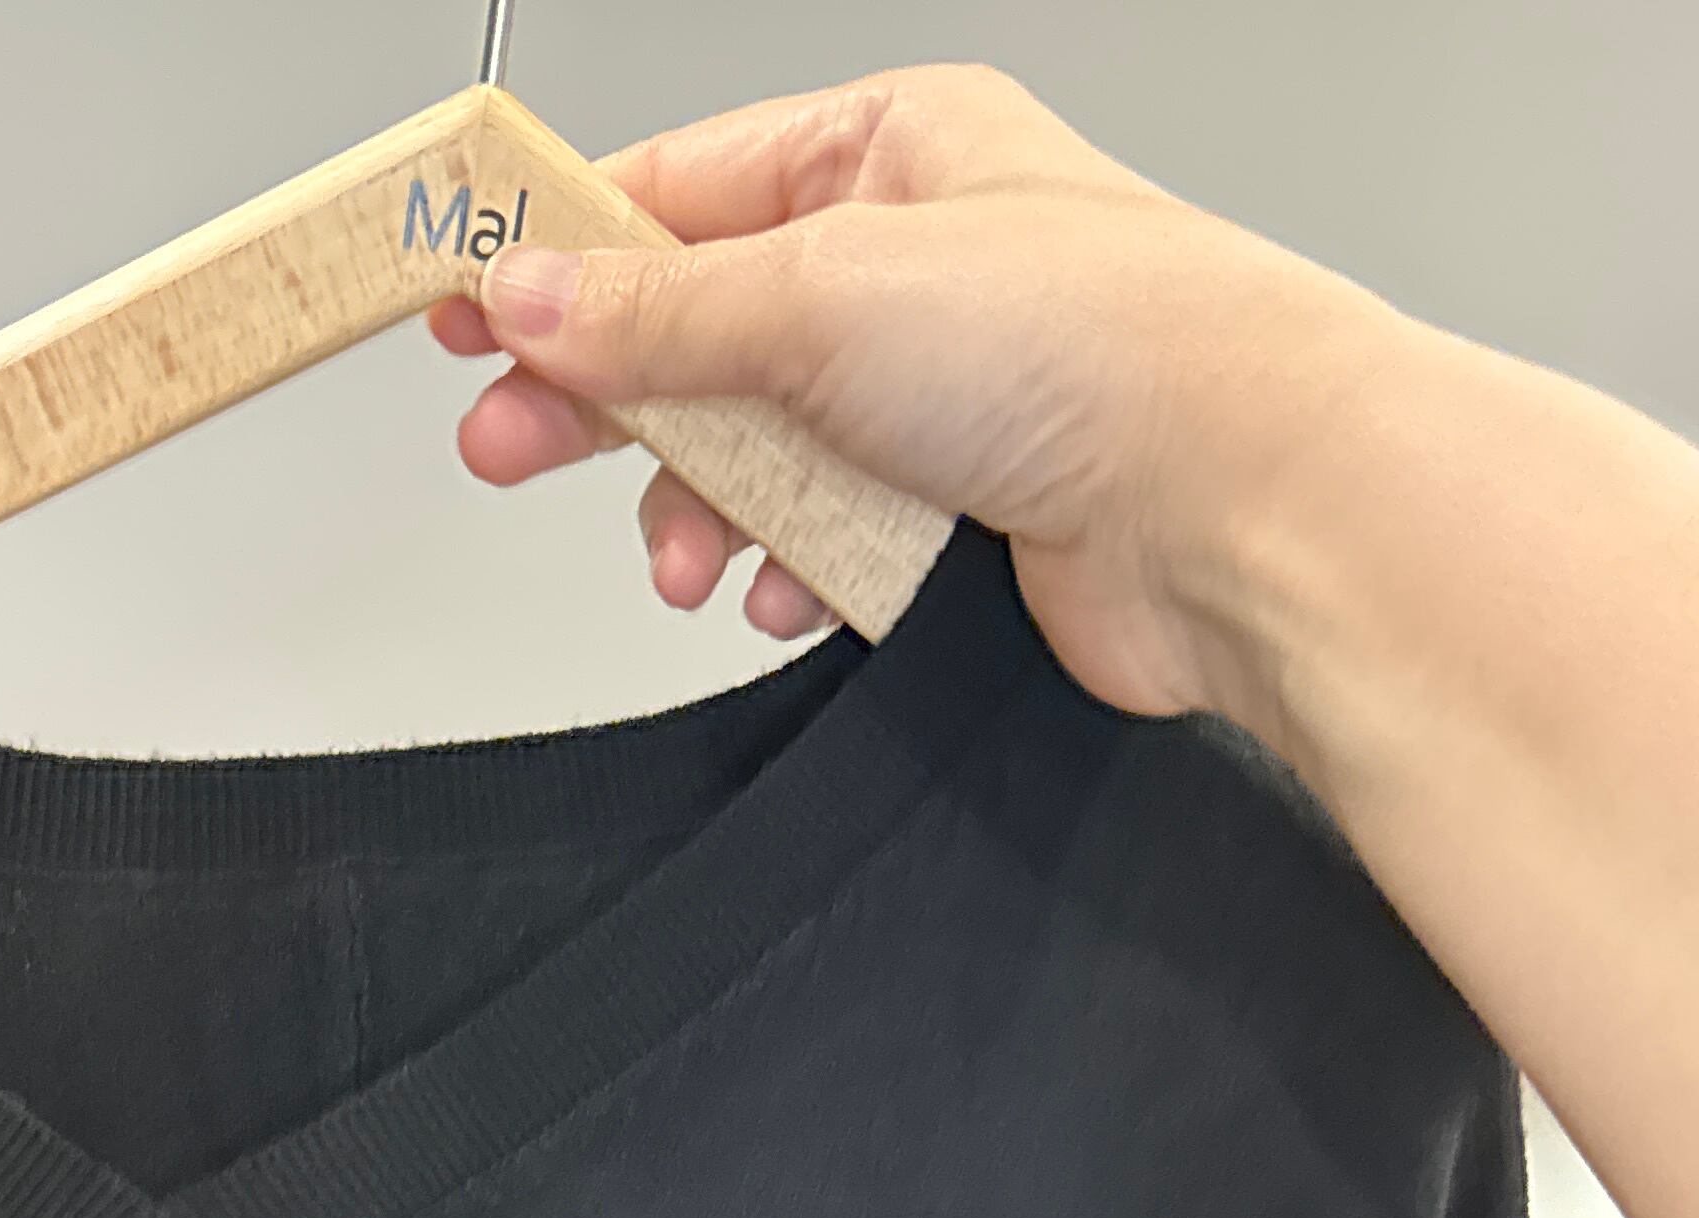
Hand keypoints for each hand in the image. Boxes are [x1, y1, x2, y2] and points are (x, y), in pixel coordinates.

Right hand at [425, 64, 1391, 739]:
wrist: (1238, 507)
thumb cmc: (1100, 348)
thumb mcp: (820, 294)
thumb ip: (657, 315)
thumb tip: (529, 298)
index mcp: (890, 148)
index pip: (678, 190)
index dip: (557, 255)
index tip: (459, 306)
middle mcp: (915, 258)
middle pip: (700, 328)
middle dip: (606, 402)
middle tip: (509, 449)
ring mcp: (940, 386)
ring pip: (758, 444)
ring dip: (703, 507)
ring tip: (685, 556)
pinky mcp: (963, 505)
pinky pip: (826, 533)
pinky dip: (787, 565)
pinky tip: (779, 587)